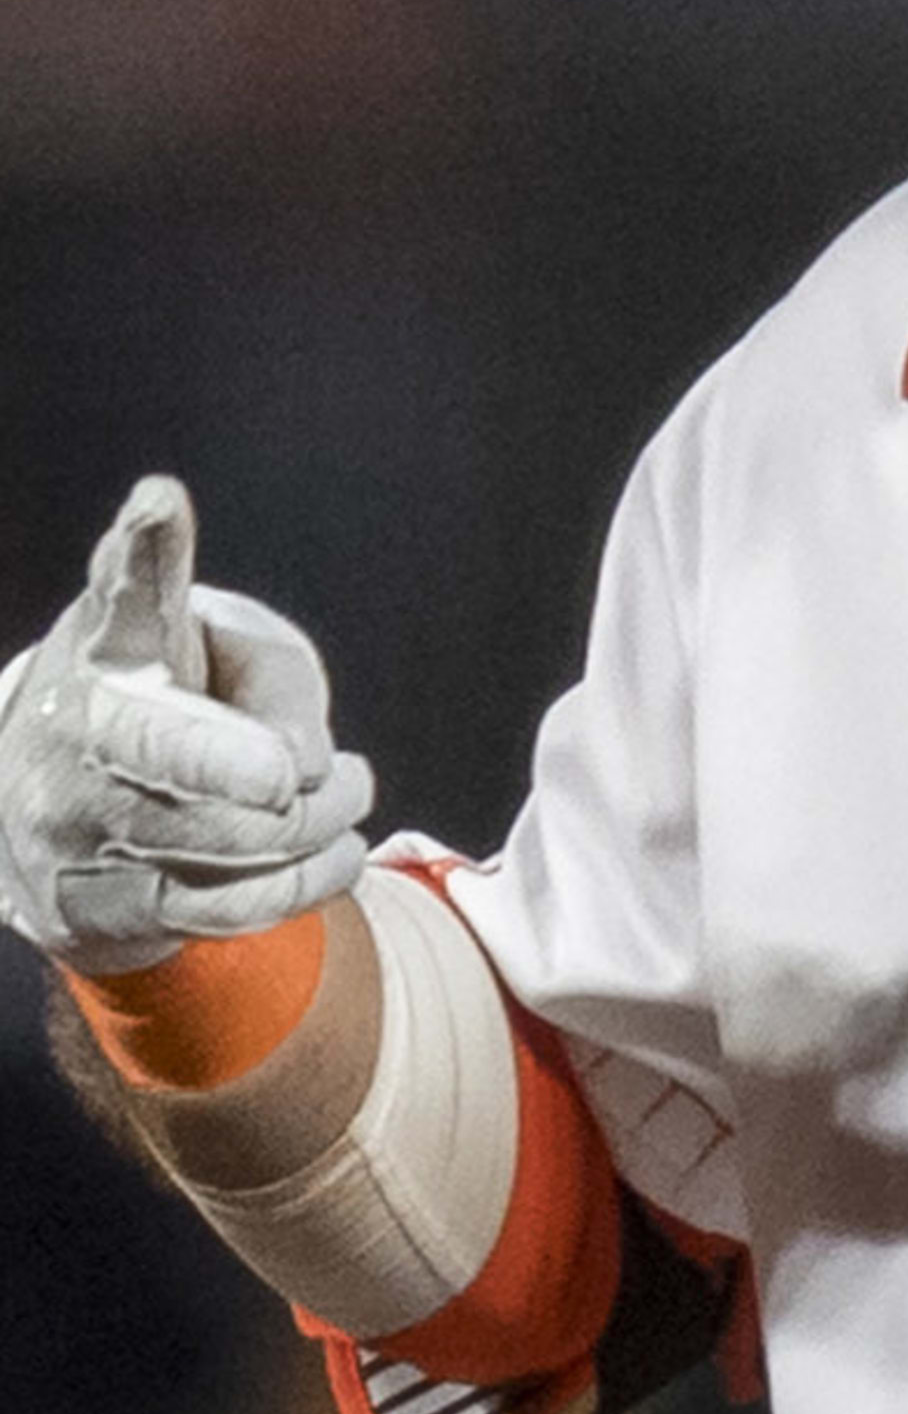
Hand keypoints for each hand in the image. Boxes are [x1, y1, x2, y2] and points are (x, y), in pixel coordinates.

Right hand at [0, 478, 373, 971]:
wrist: (55, 814)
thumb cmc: (164, 703)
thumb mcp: (214, 653)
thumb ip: (271, 676)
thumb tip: (300, 765)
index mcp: (106, 645)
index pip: (124, 592)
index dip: (144, 548)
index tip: (162, 504)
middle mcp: (75, 728)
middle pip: (181, 749)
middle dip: (279, 769)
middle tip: (343, 771)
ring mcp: (76, 822)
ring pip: (224, 840)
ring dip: (315, 826)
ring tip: (346, 801)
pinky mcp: (100, 902)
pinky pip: (225, 908)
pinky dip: (302, 883)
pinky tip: (337, 855)